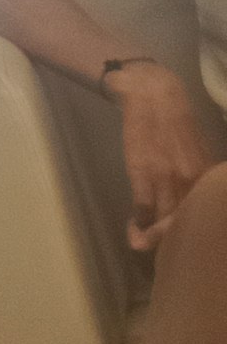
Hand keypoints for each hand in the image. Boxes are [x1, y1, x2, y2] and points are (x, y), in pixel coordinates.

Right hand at [114, 66, 216, 244]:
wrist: (153, 96)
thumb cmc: (175, 125)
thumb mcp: (196, 155)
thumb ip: (196, 181)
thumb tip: (195, 206)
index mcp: (209, 177)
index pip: (206, 216)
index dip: (193, 235)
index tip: (180, 242)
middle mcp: (193, 181)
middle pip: (185, 224)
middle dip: (167, 241)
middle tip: (151, 246)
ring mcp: (168, 178)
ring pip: (163, 222)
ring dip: (149, 237)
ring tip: (139, 241)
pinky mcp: (143, 173)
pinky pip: (143, 210)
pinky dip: (138, 223)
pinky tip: (133, 224)